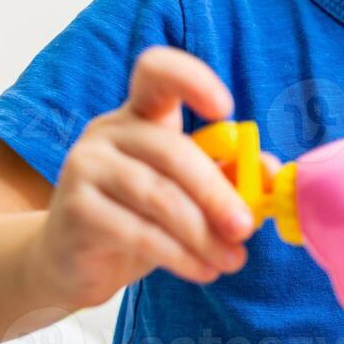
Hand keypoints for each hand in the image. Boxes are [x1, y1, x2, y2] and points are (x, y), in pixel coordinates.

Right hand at [29, 47, 256, 308]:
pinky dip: (180, 255)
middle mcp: (109, 132)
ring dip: (204, 234)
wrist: (73, 262)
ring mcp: (85, 167)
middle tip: (245, 228)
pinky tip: (203, 270)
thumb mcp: (189, 193)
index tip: (225, 108)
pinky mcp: (75, 209)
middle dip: (218, 193)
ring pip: (159, 197)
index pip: (156, 73)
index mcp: (142, 116)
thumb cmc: (140, 217)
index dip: (191, 80)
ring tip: (233, 260)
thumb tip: (270, 170)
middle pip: (173, 152)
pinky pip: (138, 232)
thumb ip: (229, 176)